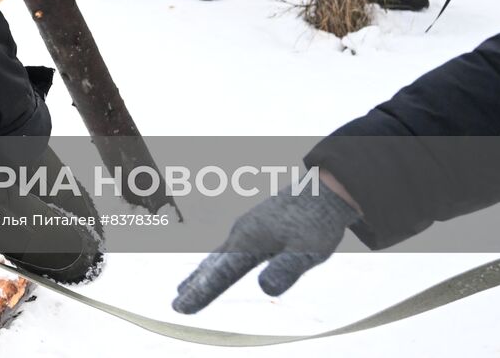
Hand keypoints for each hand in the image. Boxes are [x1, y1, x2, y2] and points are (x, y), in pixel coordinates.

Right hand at [172, 183, 359, 313]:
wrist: (323, 191)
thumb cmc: (317, 222)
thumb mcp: (307, 251)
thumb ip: (286, 269)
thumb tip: (265, 289)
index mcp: (249, 240)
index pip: (220, 273)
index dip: (201, 292)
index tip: (181, 307)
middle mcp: (241, 233)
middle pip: (212, 265)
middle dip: (194, 285)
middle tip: (176, 304)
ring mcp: (246, 228)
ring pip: (217, 255)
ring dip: (201, 274)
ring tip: (185, 288)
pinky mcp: (254, 227)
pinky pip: (227, 249)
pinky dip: (214, 262)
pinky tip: (216, 266)